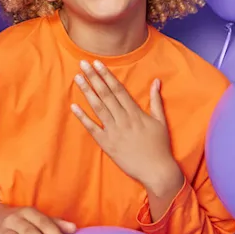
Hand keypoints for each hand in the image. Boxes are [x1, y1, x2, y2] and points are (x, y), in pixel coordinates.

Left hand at [71, 60, 182, 196]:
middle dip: (94, 78)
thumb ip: (156, 100)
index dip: (107, 75)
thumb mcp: (160, 121)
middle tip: (82, 63)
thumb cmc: (160, 146)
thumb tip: (156, 81)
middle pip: (106, 94)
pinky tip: (74, 106)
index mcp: (135, 112)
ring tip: (77, 78)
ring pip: (98, 107)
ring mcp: (114, 131)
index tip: (97, 63)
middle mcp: (123, 119)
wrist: (156, 171)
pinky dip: (83, 118)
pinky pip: (92, 129)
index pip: (118, 89)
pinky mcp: (107, 144)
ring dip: (87, 92)